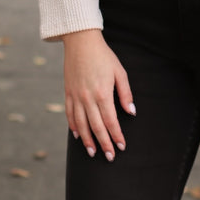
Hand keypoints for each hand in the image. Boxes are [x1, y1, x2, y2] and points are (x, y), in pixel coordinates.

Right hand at [63, 29, 135, 161]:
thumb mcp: (120, 72)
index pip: (111, 121)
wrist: (81, 43)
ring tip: (93, 152)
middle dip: (104, 143)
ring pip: (81, 124)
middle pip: (96, 126)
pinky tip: (78, 135)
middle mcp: (87, 98)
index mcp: (103, 93)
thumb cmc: (104, 56)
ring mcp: (76, 96)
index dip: (116, 135)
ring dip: (87, 140)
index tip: (121, 146)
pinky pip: (70, 114)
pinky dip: (74, 126)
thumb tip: (131, 111)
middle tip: (109, 156)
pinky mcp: (68, 93)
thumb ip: (125, 93)